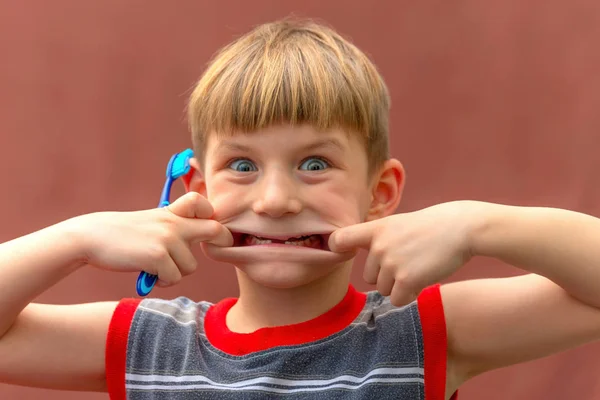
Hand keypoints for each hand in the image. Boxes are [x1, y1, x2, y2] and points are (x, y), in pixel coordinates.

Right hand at [64, 192, 232, 286]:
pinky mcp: (158, 256)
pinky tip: (149, 275)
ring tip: (157, 267)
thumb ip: (174, 226)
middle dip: (222, 242)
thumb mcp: (151, 221)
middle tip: (209, 251)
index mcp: (172, 212)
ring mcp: (167, 238)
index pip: (202, 203)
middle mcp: (173, 223)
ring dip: (176, 272)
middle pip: (216, 230)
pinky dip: (162, 281)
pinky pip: (174, 278)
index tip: (205, 230)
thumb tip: (199, 238)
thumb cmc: (122, 235)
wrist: (90, 238)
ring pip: (191, 266)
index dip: (210, 215)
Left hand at [328, 201, 476, 305]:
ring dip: (399, 286)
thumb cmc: (431, 227)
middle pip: (369, 277)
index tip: (347, 253)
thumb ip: (378, 239)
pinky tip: (423, 279)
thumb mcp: (398, 224)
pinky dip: (410, 295)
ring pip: (383, 290)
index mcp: (375, 229)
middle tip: (409, 261)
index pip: (339, 239)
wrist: (461, 228)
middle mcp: (379, 246)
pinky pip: (398, 300)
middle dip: (386, 275)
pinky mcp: (406, 280)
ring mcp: (391, 264)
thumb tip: (361, 258)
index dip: (337, 249)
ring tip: (418, 267)